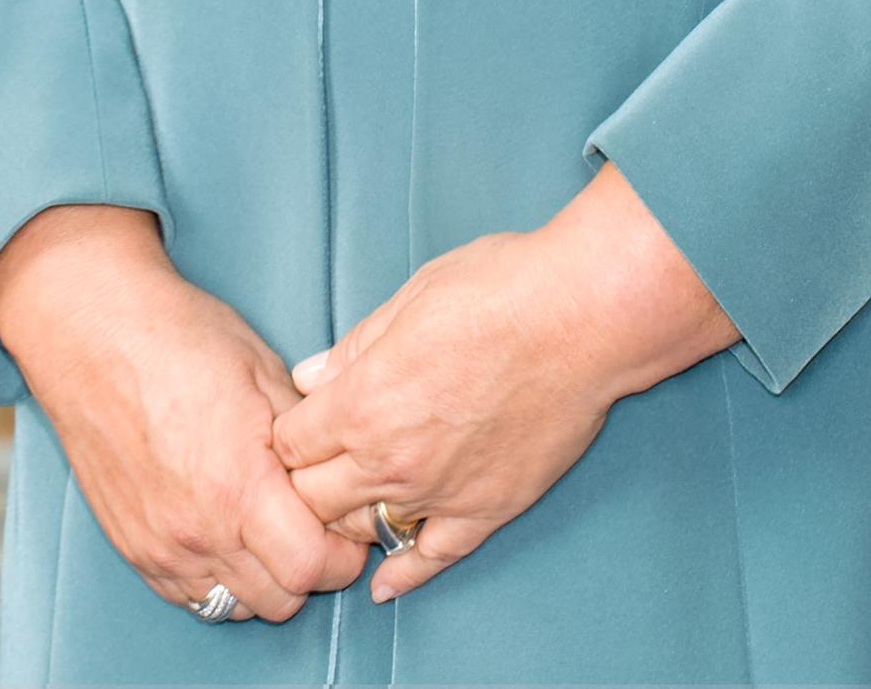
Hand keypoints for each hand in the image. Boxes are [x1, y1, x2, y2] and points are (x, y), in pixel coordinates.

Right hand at [0, 205, 370, 623]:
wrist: (96, 339)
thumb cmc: (180, 342)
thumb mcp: (265, 374)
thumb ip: (306, 439)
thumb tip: (337, 474)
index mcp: (240, 486)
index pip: (312, 567)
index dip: (342, 553)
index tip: (345, 526)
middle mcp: (199, 532)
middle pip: (279, 600)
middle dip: (309, 569)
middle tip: (312, 526)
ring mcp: (162, 547)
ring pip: (235, 606)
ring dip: (263, 580)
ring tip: (268, 530)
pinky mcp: (134, 550)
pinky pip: (190, 596)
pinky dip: (219, 579)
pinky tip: (226, 535)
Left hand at [270, 161, 737, 604]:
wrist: (581, 314)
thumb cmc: (500, 289)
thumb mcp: (410, 297)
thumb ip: (354, 347)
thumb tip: (312, 376)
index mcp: (362, 401)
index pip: (290, 444)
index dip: (291, 431)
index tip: (302, 423)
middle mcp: (391, 458)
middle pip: (313, 497)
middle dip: (307, 479)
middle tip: (320, 462)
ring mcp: (439, 491)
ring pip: (363, 530)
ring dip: (350, 518)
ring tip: (351, 502)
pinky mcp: (486, 509)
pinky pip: (433, 558)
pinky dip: (404, 574)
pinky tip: (384, 582)